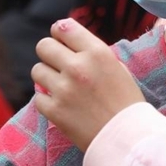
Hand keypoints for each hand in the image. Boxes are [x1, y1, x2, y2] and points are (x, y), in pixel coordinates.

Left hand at [32, 18, 144, 150]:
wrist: (128, 138)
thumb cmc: (126, 102)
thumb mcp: (117, 68)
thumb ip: (94, 54)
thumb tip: (71, 43)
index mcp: (97, 52)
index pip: (64, 27)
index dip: (59, 33)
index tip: (61, 41)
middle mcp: (78, 66)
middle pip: (43, 45)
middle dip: (49, 53)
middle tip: (58, 64)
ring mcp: (64, 89)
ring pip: (37, 70)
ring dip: (47, 77)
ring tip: (61, 87)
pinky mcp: (54, 111)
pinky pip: (38, 97)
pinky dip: (47, 101)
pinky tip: (62, 105)